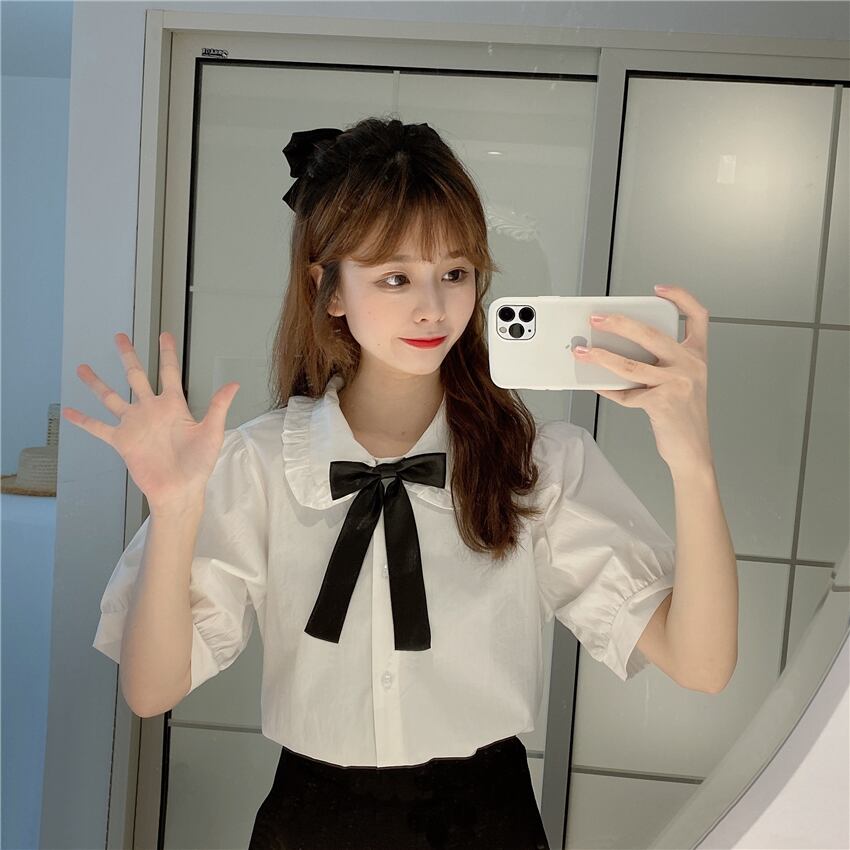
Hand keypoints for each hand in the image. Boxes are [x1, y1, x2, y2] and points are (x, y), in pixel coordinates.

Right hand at [62, 332, 240, 514]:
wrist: (180, 490)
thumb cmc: (199, 464)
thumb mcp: (212, 432)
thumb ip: (218, 406)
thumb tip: (234, 383)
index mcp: (174, 406)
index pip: (169, 372)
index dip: (167, 353)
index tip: (165, 335)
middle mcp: (151, 410)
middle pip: (136, 376)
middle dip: (128, 356)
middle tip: (119, 336)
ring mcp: (135, 425)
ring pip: (111, 398)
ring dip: (97, 384)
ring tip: (83, 369)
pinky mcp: (123, 441)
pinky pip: (99, 428)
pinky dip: (84, 420)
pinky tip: (69, 412)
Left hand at [571, 285, 711, 471]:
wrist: (693, 451)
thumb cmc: (683, 416)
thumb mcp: (681, 382)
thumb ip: (659, 363)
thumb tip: (618, 348)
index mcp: (697, 356)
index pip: (697, 316)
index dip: (681, 297)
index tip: (659, 289)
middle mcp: (690, 366)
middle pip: (651, 334)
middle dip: (619, 323)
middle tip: (597, 319)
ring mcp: (677, 383)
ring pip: (630, 365)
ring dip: (600, 357)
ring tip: (583, 353)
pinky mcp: (662, 403)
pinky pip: (626, 393)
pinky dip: (609, 390)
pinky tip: (597, 386)